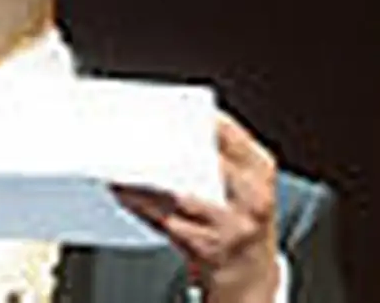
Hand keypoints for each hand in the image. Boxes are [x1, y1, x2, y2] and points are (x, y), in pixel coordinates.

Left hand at [112, 112, 279, 302]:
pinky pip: (166, 222)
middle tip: (136, 137)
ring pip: (179, 197)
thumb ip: (219, 152)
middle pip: (203, 164)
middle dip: (166, 150)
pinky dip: (141, 206)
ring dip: (145, 181)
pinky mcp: (209, 248)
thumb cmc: (238, 215)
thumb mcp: (244, 180)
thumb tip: (167, 121)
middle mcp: (253, 196)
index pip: (226, 133)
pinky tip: (123, 193)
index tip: (163, 109)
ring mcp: (233, 225)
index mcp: (260, 168)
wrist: (251, 271)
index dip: (192, 119)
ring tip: (120, 165)